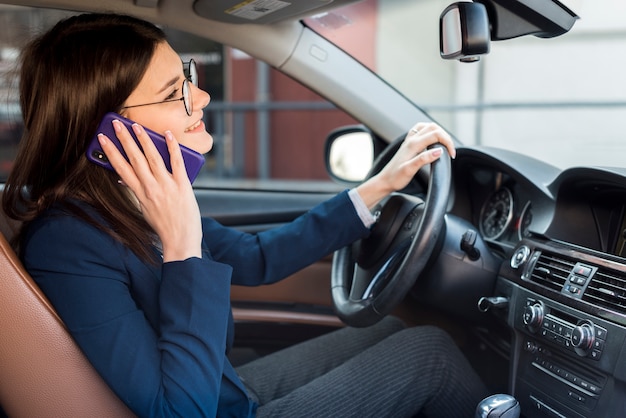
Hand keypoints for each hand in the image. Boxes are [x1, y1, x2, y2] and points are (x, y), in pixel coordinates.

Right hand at [97, 119, 201, 260]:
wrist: (181, 240)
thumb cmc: (164, 226)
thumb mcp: (145, 210)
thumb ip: (137, 192)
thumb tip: (125, 179)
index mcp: (140, 194)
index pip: (120, 168)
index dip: (110, 151)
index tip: (102, 138)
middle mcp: (151, 187)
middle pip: (134, 158)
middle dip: (124, 139)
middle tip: (116, 123)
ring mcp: (167, 185)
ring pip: (152, 157)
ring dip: (144, 139)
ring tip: (136, 126)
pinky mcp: (182, 185)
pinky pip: (177, 162)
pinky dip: (172, 147)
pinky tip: (167, 135)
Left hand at [355, 122, 454, 208]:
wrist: (384, 181)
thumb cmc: (395, 178)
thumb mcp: (410, 170)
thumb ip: (424, 159)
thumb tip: (439, 151)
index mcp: (413, 144)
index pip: (436, 134)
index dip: (448, 143)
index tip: (452, 155)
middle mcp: (411, 139)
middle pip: (434, 127)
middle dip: (446, 137)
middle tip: (450, 150)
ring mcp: (409, 140)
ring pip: (428, 126)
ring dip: (439, 132)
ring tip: (444, 144)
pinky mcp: (408, 143)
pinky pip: (421, 130)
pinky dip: (430, 132)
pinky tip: (432, 140)